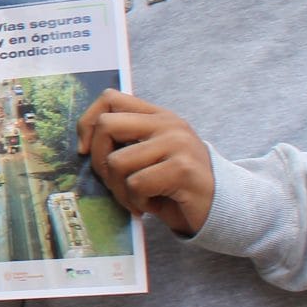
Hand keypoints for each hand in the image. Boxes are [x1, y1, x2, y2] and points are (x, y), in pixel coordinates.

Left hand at [77, 90, 214, 235]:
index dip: (87, 123)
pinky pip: (136, 184)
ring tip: (136, 198)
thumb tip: (83, 145)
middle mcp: (167, 124)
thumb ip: (125, 143)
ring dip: (118, 190)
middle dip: (97, 160)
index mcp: (157, 116)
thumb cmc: (176, 186)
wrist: (222, 207)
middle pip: (106, 125)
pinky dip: (136, 201)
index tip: (84, 151)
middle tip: (113, 182)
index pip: (110, 98)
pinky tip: (150, 205)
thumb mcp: (150, 156)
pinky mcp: (182, 169)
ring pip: (117, 162)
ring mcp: (177, 144)